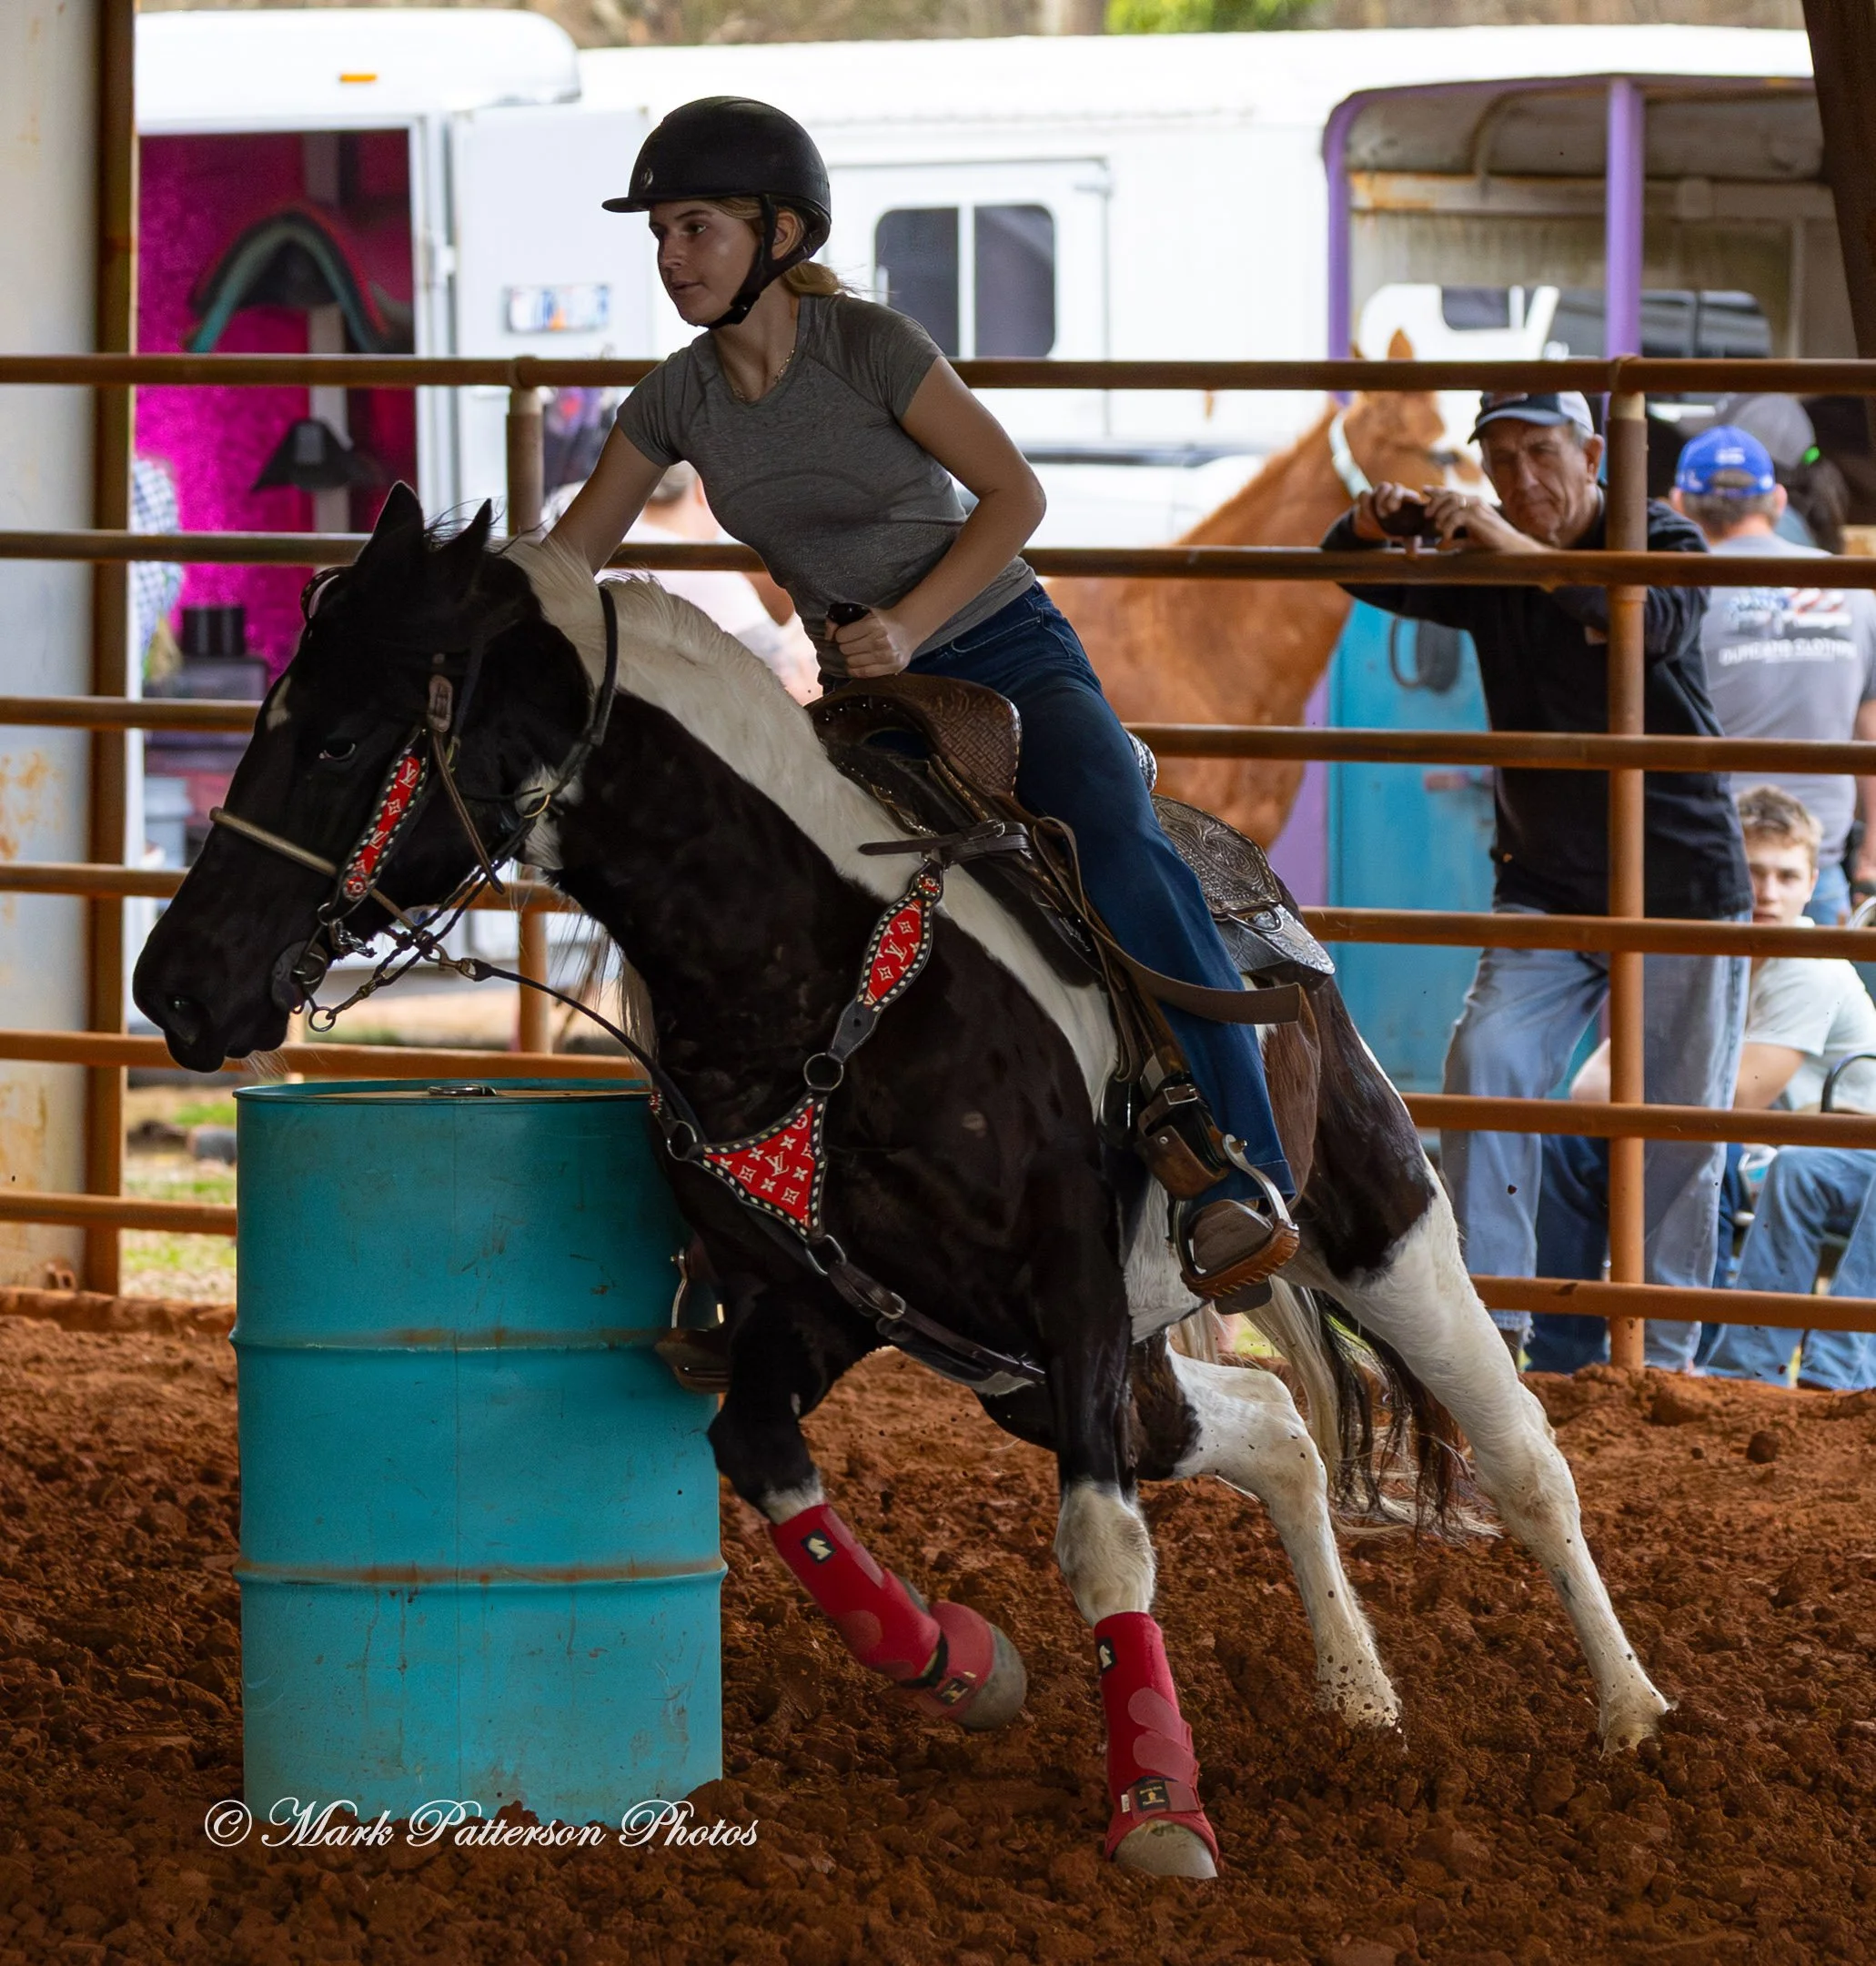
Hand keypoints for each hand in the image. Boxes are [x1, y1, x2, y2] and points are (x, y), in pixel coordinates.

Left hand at [831, 608, 917, 678]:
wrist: (908, 629)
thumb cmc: (883, 621)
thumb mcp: (864, 613)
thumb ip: (842, 620)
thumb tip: (827, 635)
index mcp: (873, 624)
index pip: (842, 636)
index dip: (840, 636)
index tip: (844, 635)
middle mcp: (880, 640)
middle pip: (846, 650)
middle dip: (845, 647)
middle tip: (851, 645)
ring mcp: (887, 656)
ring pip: (853, 663)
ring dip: (850, 659)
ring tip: (856, 653)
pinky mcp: (892, 667)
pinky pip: (865, 673)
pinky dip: (856, 670)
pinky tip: (856, 665)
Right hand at [1351, 483, 1424, 542]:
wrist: (1373, 526)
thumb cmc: (1394, 528)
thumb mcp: (1403, 536)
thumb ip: (1410, 542)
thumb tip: (1413, 553)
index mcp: (1407, 501)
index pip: (1411, 494)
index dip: (1409, 498)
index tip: (1405, 509)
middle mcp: (1395, 494)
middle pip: (1397, 487)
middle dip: (1394, 498)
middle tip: (1391, 511)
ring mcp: (1381, 494)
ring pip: (1382, 487)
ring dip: (1381, 501)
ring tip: (1380, 516)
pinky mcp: (1367, 496)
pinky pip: (1365, 494)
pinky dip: (1366, 505)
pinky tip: (1368, 517)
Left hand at [1420, 489, 1534, 553]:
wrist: (1510, 546)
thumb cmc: (1492, 542)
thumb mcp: (1468, 540)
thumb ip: (1453, 541)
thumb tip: (1438, 546)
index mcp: (1473, 502)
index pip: (1452, 492)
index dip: (1437, 490)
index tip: (1424, 490)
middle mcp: (1475, 500)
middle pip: (1449, 494)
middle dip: (1435, 502)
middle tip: (1427, 515)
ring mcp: (1477, 506)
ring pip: (1451, 503)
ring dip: (1442, 515)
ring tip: (1440, 528)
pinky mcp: (1477, 515)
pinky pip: (1456, 516)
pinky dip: (1448, 528)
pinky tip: (1447, 537)